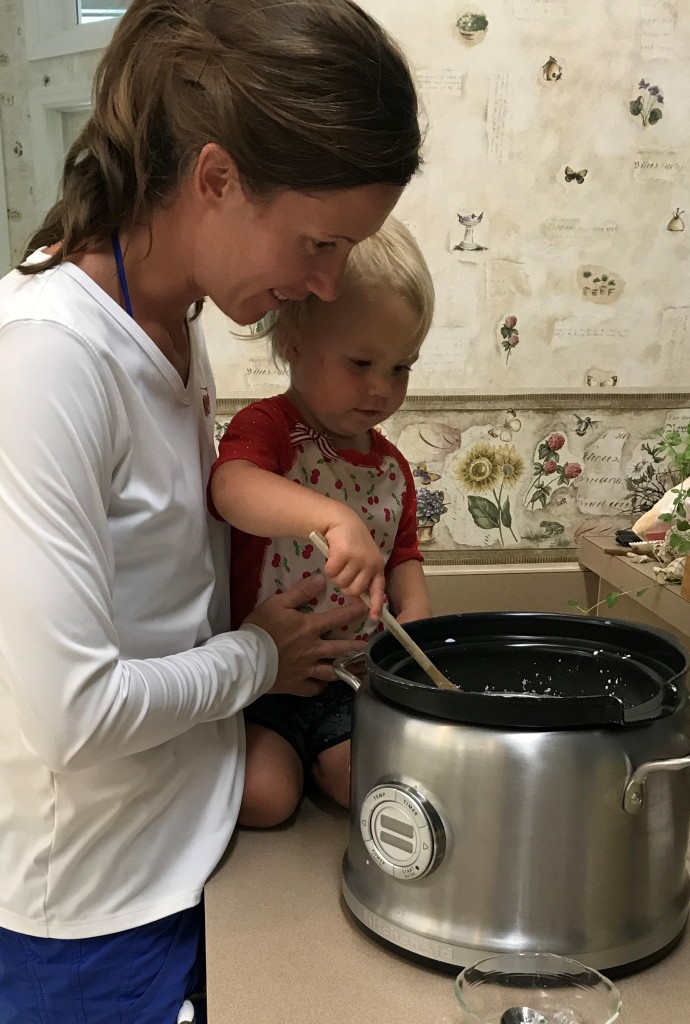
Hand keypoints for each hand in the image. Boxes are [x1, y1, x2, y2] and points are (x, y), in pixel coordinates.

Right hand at [244, 574, 365, 696]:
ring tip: (356, 669)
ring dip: (345, 669)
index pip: (338, 618)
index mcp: (310, 628)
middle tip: (368, 647)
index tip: (367, 609)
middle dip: (357, 647)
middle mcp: (313, 650)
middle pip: (341, 649)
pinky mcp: (296, 685)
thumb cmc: (260, 628)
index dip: (354, 612)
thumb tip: (322, 579)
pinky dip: (320, 687)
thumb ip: (300, 591)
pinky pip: (313, 689)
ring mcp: (306, 670)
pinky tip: (324, 685)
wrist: (246, 659)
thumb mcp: (278, 603)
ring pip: (332, 672)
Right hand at [322, 513, 385, 619]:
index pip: (378, 589)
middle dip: (344, 585)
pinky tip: (332, 555)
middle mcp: (370, 564)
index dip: (376, 605)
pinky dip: (328, 566)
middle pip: (353, 591)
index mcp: (377, 566)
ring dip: (335, 575)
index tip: (374, 617)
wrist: (342, 520)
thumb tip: (358, 599)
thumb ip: (362, 576)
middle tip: (342, 572)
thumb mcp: (363, 559)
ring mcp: (357, 559)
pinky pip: (330, 572)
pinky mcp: (344, 554)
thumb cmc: (352, 541)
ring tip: (338, 560)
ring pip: (340, 583)